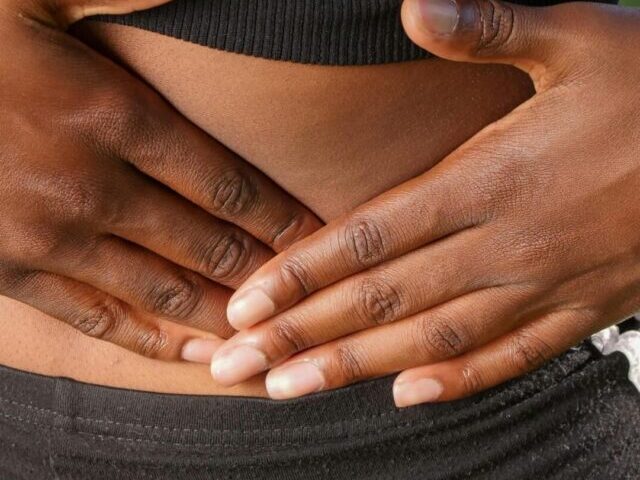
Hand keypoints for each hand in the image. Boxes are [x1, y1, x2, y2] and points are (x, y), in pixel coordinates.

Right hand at [0, 0, 319, 360]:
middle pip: (207, 244)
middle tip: (307, 291)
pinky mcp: (10, 270)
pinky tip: (195, 352)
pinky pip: (98, 319)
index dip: (281, 217)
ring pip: (164, 291)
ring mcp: (48, 237)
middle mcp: (89, 186)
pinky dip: (153, 339)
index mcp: (110, 115)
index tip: (318, 236)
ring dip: (224, 313)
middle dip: (264, 270)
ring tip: (269, 334)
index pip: (227, 184)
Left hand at [210, 0, 639, 404]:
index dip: (300, 274)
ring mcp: (545, 284)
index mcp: (492, 176)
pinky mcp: (583, 309)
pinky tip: (408, 396)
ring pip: (432, 339)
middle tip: (235, 365)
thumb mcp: (581, 36)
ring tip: (289, 389)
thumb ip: (492, 27)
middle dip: (301, 335)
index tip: (244, 304)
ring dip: (354, 368)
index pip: (368, 236)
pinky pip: (513, 357)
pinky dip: (458, 380)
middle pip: (382, 299)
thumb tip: (414, 6)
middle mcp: (506, 241)